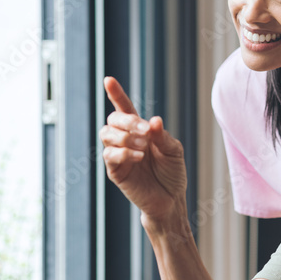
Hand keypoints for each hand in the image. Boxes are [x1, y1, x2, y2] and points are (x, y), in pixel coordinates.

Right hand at [100, 76, 186, 222]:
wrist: (171, 199)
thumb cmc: (172, 173)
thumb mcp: (174, 151)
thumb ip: (163, 136)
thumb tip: (153, 120)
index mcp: (140, 130)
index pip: (124, 108)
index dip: (116, 94)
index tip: (108, 80)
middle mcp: (125, 139)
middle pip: (113, 119)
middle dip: (128, 121)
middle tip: (146, 131)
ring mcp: (118, 155)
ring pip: (106, 134)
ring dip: (124, 136)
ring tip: (144, 146)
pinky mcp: (115, 171)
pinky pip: (109, 156)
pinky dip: (123, 152)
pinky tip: (139, 156)